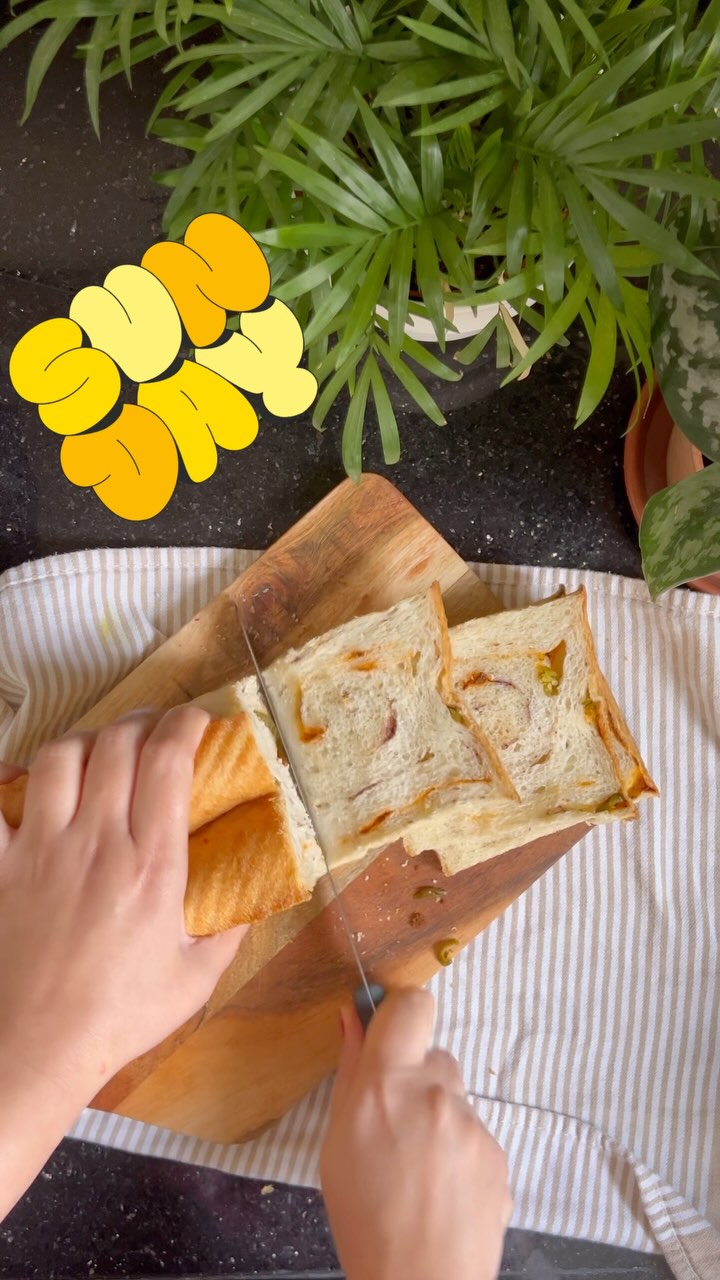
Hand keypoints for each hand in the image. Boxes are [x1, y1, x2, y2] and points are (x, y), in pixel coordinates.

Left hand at [0, 708, 244, 1104]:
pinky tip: (23, 780)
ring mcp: (41, 850)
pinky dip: (7, 780)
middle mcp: (97, 843)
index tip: (196, 721)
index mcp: (152, 865)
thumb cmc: (117, 1019)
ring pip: (59, 757)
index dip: (185, 725)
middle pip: (116, 743)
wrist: (34, 1049)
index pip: (168, 761)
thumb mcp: (194, 980)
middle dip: (141, 721)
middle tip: (153, 729)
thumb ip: (228, 931)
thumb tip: (252, 901)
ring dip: (85, 740)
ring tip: (98, 749)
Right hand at [320, 988, 511, 1279]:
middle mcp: (435, 1094)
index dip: (401, 1015)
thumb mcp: (336, 1143)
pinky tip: (442, 1190)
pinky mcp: (499, 1154)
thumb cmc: (365, 1221)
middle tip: (395, 1128)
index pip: (413, 1005)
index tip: (389, 1036)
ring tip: (417, 1171)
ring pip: (454, 1099)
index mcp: (387, 1085)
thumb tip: (354, 1016)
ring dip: (437, 1119)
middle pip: (434, 1056)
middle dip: (415, 1080)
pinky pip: (475, 1134)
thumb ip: (351, 1073)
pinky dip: (459, 1152)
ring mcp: (473, 1125)